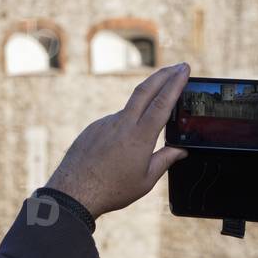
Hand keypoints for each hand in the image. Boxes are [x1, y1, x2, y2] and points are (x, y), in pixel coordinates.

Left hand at [45, 63, 189, 217]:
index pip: (162, 103)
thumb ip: (165, 160)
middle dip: (164, 74)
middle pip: (145, 90)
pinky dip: (127, 123)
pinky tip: (126, 142)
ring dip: (146, 101)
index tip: (184, 70)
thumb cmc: (112, 190)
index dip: (175, 84)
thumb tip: (180, 150)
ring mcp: (106, 123)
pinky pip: (115, 121)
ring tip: (157, 111)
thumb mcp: (146, 180)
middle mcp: (122, 124)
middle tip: (178, 66)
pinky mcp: (94, 128)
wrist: (73, 192)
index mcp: (140, 137)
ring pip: (130, 107)